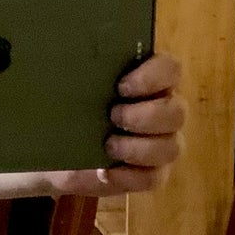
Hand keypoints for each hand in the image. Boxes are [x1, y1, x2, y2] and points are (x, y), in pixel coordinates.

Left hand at [49, 52, 185, 195]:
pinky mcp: (152, 173)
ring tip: (108, 146)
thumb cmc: (70, 110)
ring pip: (171, 147)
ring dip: (139, 148)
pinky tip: (105, 173)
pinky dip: (129, 176)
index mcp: (149, 80)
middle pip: (177, 112)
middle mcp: (163, 110)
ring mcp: (162, 144)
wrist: (57, 150)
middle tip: (113, 116)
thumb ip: (83, 71)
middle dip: (145, 116)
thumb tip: (70, 56)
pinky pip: (153, 178)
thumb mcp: (72, 85)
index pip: (171, 70)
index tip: (122, 87)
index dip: (153, 77)